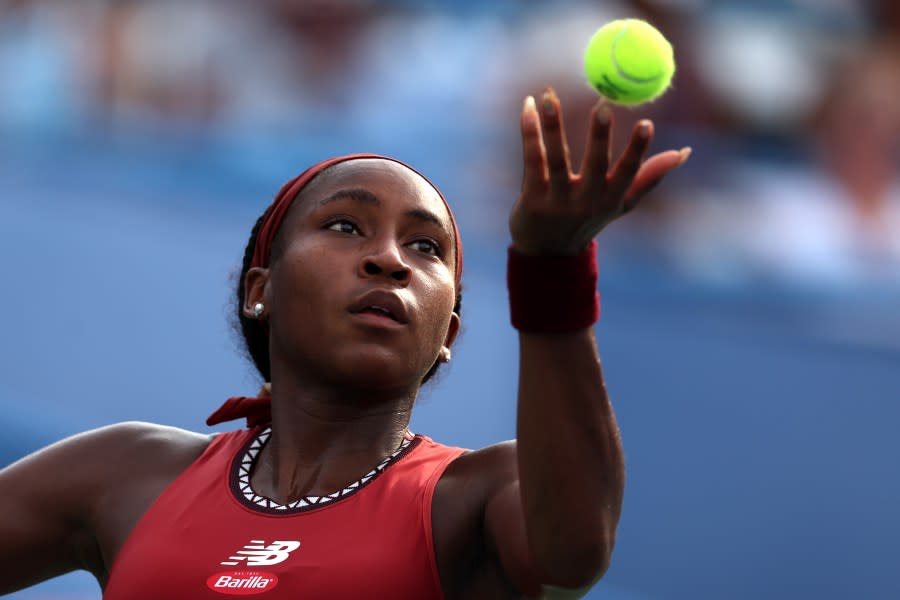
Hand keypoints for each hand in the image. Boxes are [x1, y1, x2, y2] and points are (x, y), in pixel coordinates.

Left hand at [509, 88, 690, 255]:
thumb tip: (685, 152)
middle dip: (600, 136)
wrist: (546, 252)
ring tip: (549, 96)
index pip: (628, 173)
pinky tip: (528, 106)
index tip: (647, 123)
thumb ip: (649, 177)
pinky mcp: (531, 199)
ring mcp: (557, 201)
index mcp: (611, 199)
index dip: (638, 150)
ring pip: (555, 159)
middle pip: (594, 165)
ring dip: (553, 126)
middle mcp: (586, 202)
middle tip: (603, 105)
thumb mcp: (621, 203)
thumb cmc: (588, 219)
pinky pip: (531, 160)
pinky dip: (530, 133)